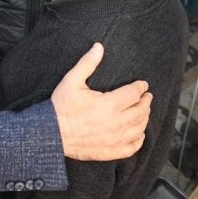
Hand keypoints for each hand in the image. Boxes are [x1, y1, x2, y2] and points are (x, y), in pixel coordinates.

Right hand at [51, 43, 151, 160]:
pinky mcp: (108, 152)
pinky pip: (131, 148)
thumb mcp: (72, 81)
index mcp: (108, 104)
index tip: (143, 84)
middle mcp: (115, 123)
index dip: (140, 88)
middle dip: (146, 102)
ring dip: (144, 118)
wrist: (50, 133)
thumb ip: (87, 63)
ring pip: (138, 129)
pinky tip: (139, 134)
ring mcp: (113, 139)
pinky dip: (138, 141)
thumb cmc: (61, 106)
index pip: (133, 94)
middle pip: (140, 111)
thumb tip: (99, 47)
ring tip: (144, 111)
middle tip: (147, 96)